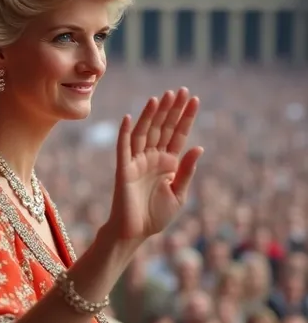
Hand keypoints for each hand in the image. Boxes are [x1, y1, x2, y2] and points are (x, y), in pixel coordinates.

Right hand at [109, 88, 202, 240]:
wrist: (135, 233)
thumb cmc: (156, 216)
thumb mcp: (179, 194)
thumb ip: (187, 171)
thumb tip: (199, 147)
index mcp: (168, 162)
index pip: (178, 134)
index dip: (185, 117)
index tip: (194, 98)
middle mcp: (153, 157)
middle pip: (163, 128)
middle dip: (171, 110)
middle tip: (180, 90)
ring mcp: (137, 161)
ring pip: (145, 132)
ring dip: (151, 115)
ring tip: (160, 97)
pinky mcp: (123, 169)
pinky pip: (124, 147)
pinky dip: (126, 132)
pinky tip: (130, 117)